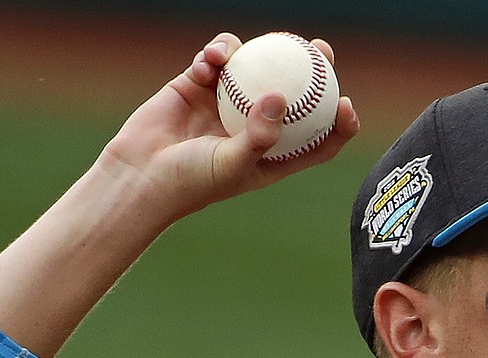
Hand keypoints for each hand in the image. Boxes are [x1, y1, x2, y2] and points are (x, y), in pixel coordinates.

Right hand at [100, 32, 360, 227]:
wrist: (141, 175)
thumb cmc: (191, 182)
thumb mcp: (232, 164)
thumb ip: (259, 135)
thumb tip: (280, 97)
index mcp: (272, 155)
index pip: (316, 139)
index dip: (338, 122)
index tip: (346, 102)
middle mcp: (253, 126)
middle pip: (294, 94)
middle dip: (312, 69)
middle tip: (321, 50)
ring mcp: (226, 103)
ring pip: (254, 68)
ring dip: (260, 53)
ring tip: (268, 44)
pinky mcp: (197, 86)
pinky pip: (216, 61)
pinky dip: (217, 54)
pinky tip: (212, 59)